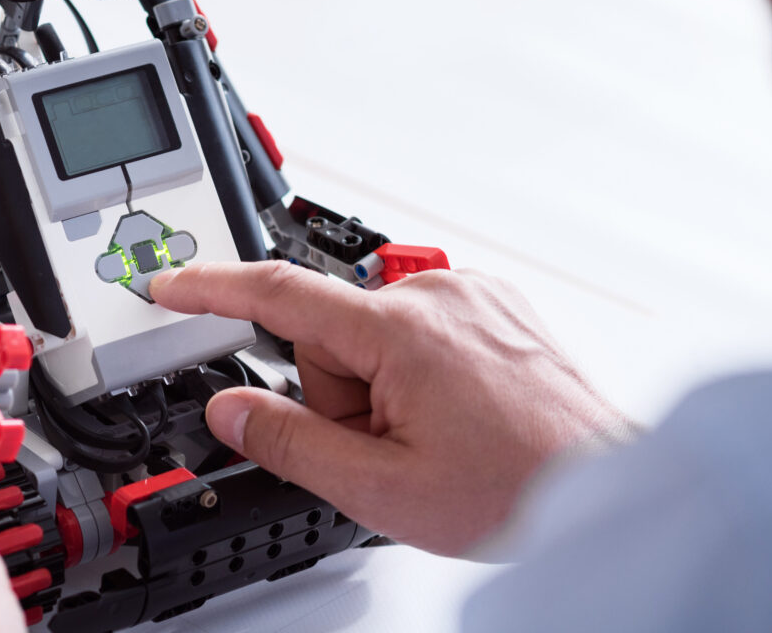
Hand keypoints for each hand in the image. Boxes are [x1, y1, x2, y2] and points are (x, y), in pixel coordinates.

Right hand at [150, 262, 636, 556]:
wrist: (601, 485)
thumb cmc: (515, 488)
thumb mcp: (380, 487)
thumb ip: (290, 443)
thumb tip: (230, 409)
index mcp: (400, 330)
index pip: (278, 293)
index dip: (210, 289)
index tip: (169, 283)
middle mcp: (436, 295)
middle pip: (333, 336)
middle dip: (342, 397)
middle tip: (389, 450)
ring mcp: (471, 295)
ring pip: (378, 338)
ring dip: (384, 389)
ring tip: (437, 439)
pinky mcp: (496, 304)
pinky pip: (423, 331)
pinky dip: (421, 373)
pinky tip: (459, 416)